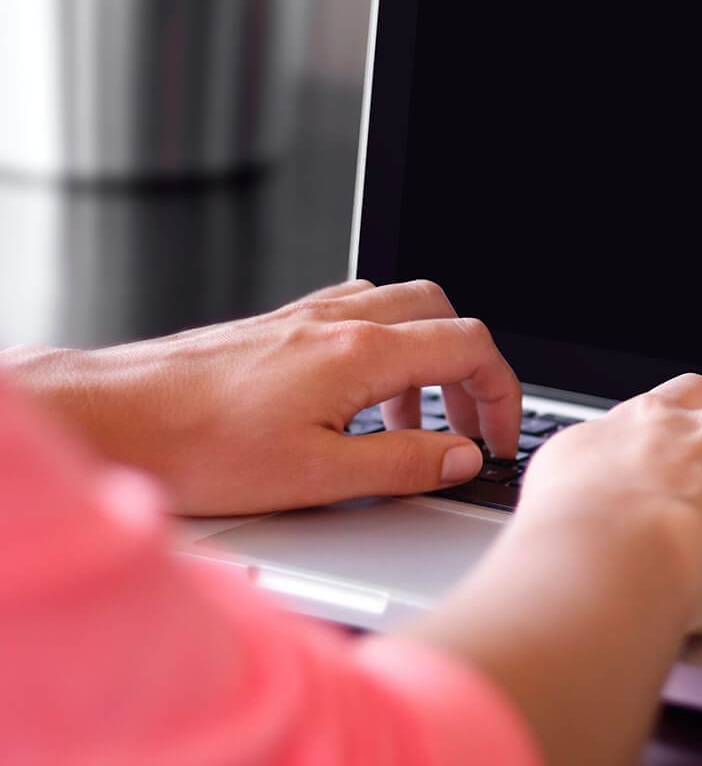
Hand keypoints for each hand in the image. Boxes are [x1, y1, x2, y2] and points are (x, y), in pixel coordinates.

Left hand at [1, 280, 521, 515]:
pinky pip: (357, 313)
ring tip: (412, 422)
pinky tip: (360, 396)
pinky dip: (384, 347)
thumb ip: (404, 463)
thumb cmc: (200, 446)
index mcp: (361, 353)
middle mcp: (340, 321)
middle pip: (443, 314)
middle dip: (470, 369)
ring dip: (426, 359)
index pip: (468, 349)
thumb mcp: (318, 476)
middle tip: (467, 426)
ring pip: (400, 308)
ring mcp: (308, 317)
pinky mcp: (280, 327)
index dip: (502, 395)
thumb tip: (462, 457)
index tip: (498, 439)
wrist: (116, 418)